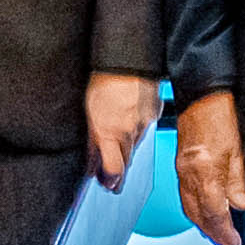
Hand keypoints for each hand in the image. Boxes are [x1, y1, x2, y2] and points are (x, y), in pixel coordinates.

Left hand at [82, 72, 155, 192]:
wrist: (127, 58)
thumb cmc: (103, 81)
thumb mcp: (89, 113)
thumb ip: (92, 141)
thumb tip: (92, 165)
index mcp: (110, 132)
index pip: (115, 168)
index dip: (112, 180)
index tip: (108, 186)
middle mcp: (129, 131)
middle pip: (127, 159)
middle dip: (119, 169)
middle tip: (112, 180)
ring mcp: (145, 122)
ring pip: (136, 144)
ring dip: (127, 149)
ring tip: (118, 148)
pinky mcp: (155, 112)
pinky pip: (145, 128)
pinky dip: (137, 129)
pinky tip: (129, 123)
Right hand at [173, 88, 244, 244]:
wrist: (201, 92)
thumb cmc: (220, 114)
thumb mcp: (238, 150)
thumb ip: (237, 181)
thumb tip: (239, 204)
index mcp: (205, 171)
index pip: (215, 213)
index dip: (225, 233)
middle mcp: (189, 173)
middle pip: (198, 215)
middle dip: (213, 233)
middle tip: (227, 244)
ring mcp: (181, 169)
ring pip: (189, 207)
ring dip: (203, 223)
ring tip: (218, 233)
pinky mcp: (179, 163)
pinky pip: (184, 194)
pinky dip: (195, 208)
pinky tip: (205, 211)